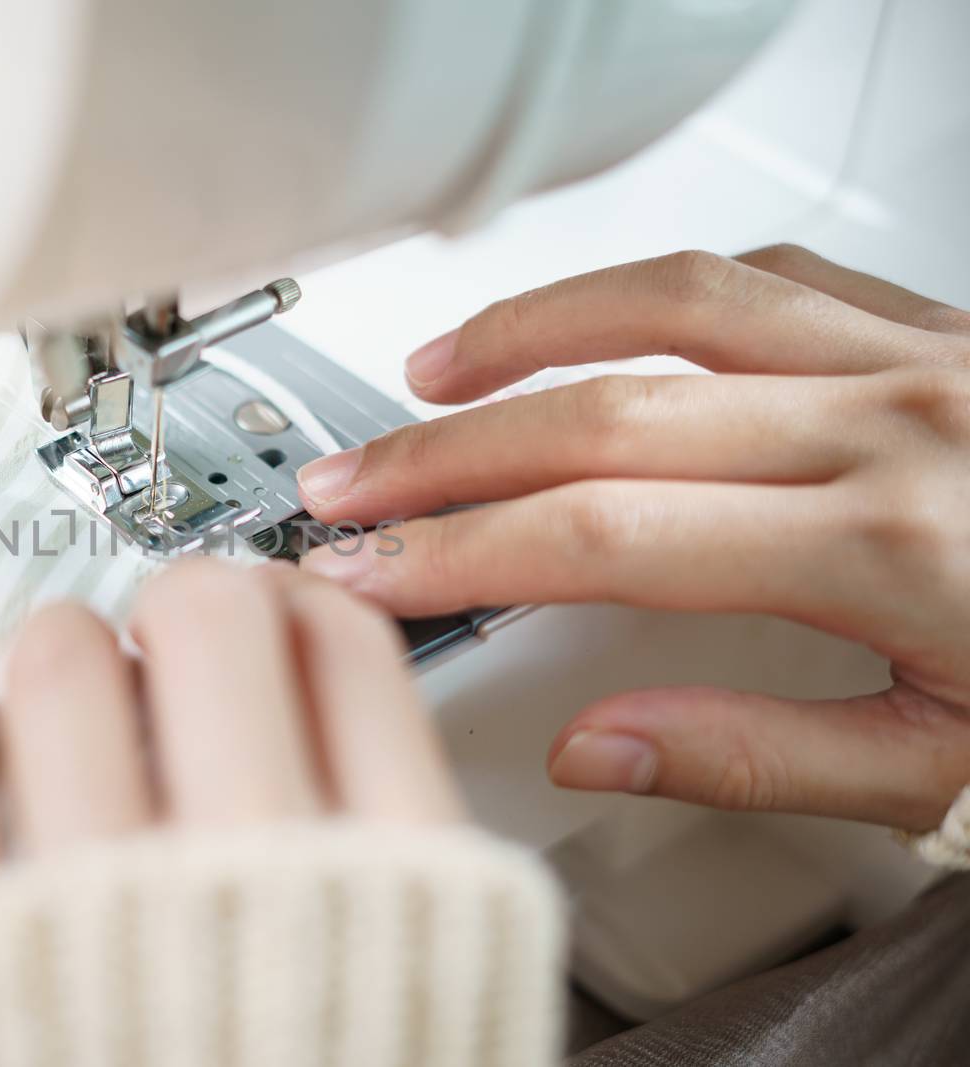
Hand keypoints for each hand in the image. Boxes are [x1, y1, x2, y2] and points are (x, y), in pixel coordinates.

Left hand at [0, 559, 461, 892]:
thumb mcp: (447, 997)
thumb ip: (423, 877)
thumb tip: (360, 736)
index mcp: (390, 891)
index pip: (350, 654)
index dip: (307, 602)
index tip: (280, 605)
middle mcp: (246, 876)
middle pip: (212, 625)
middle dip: (197, 606)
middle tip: (183, 634)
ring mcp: (93, 903)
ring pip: (66, 669)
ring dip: (70, 644)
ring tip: (76, 671)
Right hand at [296, 246, 969, 831]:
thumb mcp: (959, 774)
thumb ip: (759, 756)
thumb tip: (599, 749)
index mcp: (888, 542)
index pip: (600, 534)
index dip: (458, 553)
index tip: (367, 572)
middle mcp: (892, 419)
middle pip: (600, 409)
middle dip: (443, 452)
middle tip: (346, 483)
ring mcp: (919, 352)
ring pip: (671, 300)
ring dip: (526, 332)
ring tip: (432, 374)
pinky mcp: (938, 323)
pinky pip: (766, 272)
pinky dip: (654, 289)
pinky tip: (600, 319)